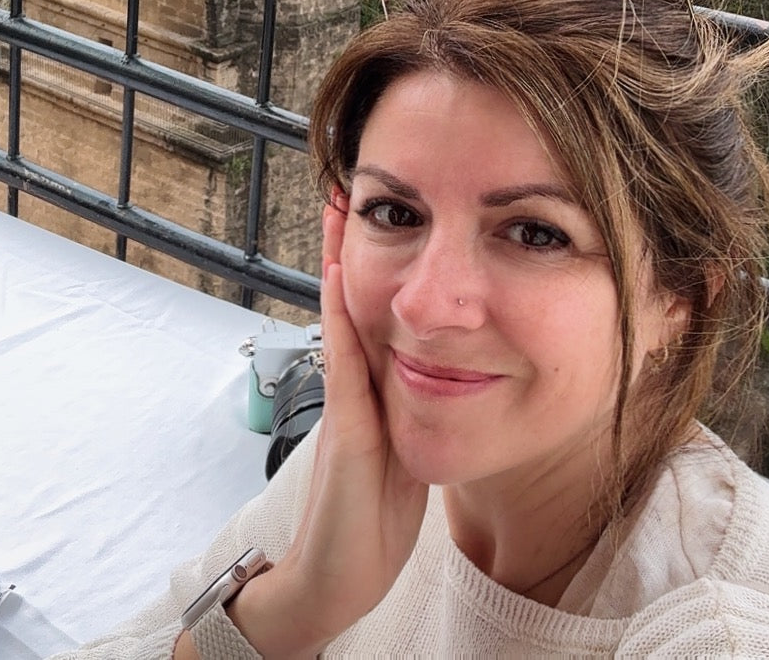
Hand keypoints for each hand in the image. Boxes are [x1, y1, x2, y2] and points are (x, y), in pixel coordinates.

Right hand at [223, 192, 428, 655]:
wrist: (336, 579)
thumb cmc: (371, 526)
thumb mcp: (397, 461)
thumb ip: (407, 419)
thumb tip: (433, 382)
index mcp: (373, 396)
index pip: (375, 317)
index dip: (375, 268)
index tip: (374, 217)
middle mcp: (355, 391)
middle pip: (355, 303)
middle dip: (350, 248)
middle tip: (347, 187)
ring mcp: (348, 408)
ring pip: (346, 320)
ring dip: (339, 263)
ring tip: (338, 209)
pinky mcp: (350, 434)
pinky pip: (345, 367)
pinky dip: (340, 321)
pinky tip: (334, 279)